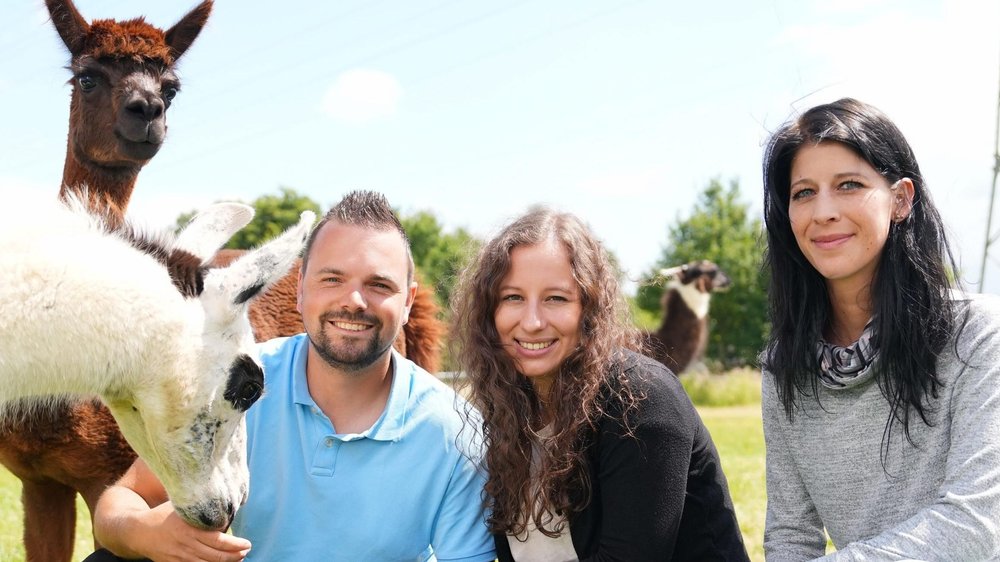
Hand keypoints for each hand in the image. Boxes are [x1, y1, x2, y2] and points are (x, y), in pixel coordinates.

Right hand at [135, 502, 250, 561]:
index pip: (218, 541)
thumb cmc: (163, 514)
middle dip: (235, 556)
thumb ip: (200, 505)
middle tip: (246, 551)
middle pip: (216, 556)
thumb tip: (224, 498)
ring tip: (238, 559)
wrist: (138, 531)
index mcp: (189, 529)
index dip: (235, 545)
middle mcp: (186, 546)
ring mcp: (179, 558)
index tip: (247, 543)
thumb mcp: (181, 505)